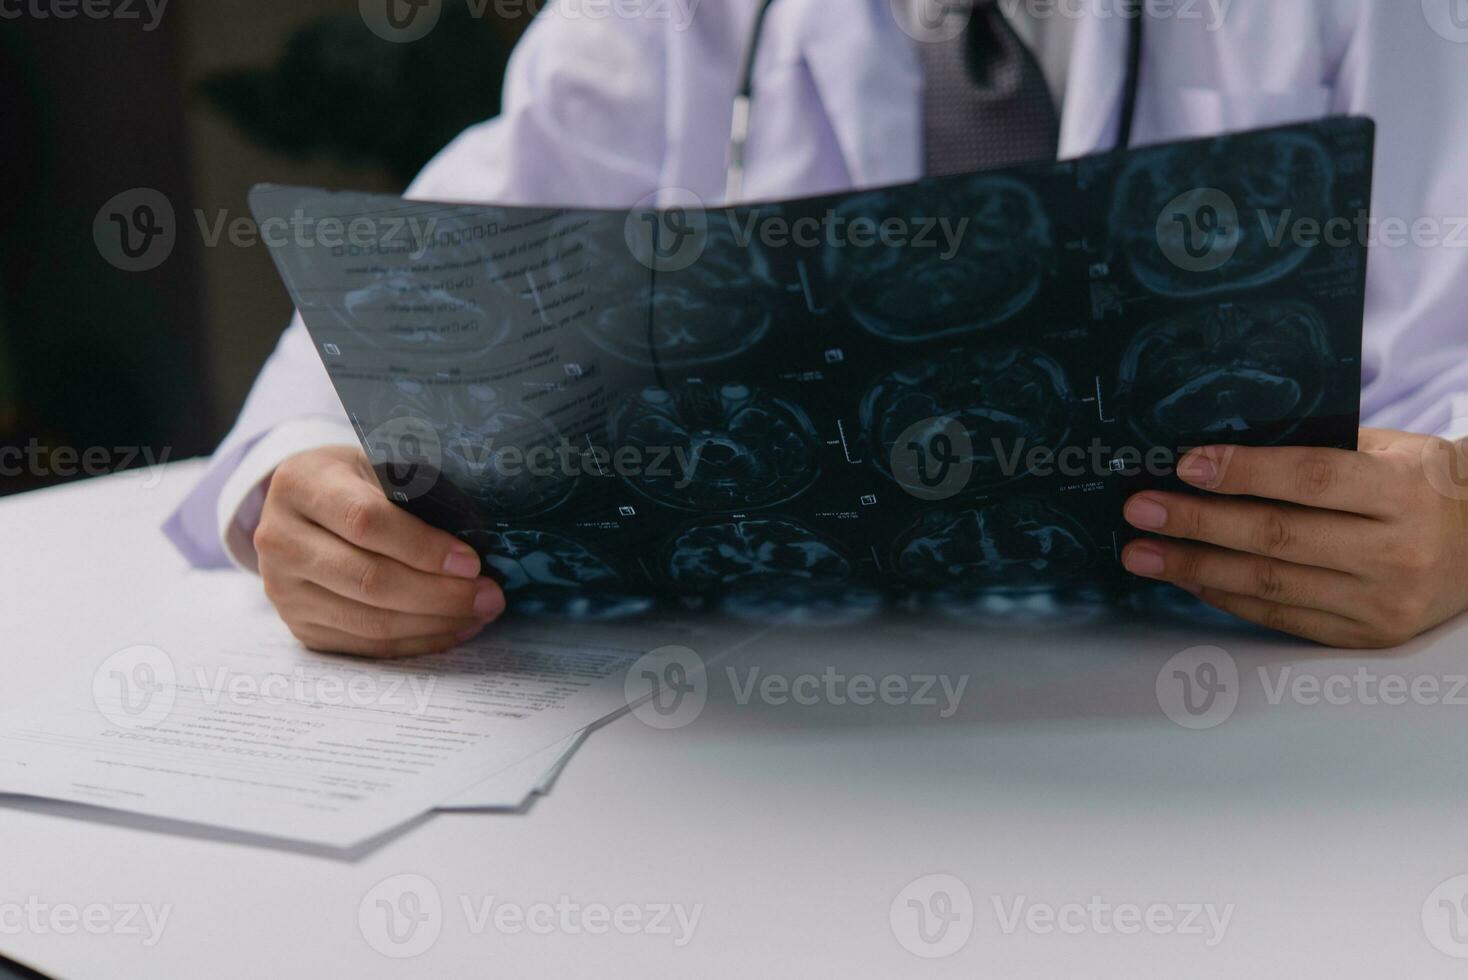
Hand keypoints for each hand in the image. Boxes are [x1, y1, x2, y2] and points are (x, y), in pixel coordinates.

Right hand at [254, 446, 504, 656]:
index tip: (471, 562)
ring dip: (435, 622)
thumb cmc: (356, 478)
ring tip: (481, 612)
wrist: (303, 504)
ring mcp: (283, 590)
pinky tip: (454, 628)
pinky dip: (417, 641)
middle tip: (490, 595)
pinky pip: (366, 645)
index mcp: (301, 484)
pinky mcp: (299, 626)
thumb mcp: (379, 460)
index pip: (365, 522)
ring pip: (370, 621)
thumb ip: (415, 487)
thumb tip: (476, 533)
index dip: (423, 547)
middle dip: (440, 594)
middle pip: (368, 580)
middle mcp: (281, 540)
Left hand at [1121, 428, 1467, 647]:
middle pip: (1279, 537)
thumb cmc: (1422, 485)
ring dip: (1195, 567)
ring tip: (1141, 553)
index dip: (1244, 472)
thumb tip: (1217, 451)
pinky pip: (1281, 616)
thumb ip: (1316, 449)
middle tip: (1140, 509)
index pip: (1313, 479)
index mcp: (1403, 493)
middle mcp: (1396, 553)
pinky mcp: (1365, 637)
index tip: (1184, 465)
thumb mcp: (1388, 451)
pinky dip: (1225, 597)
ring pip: (1271, 584)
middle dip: (1199, 523)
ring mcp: (1381, 603)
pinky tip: (1186, 577)